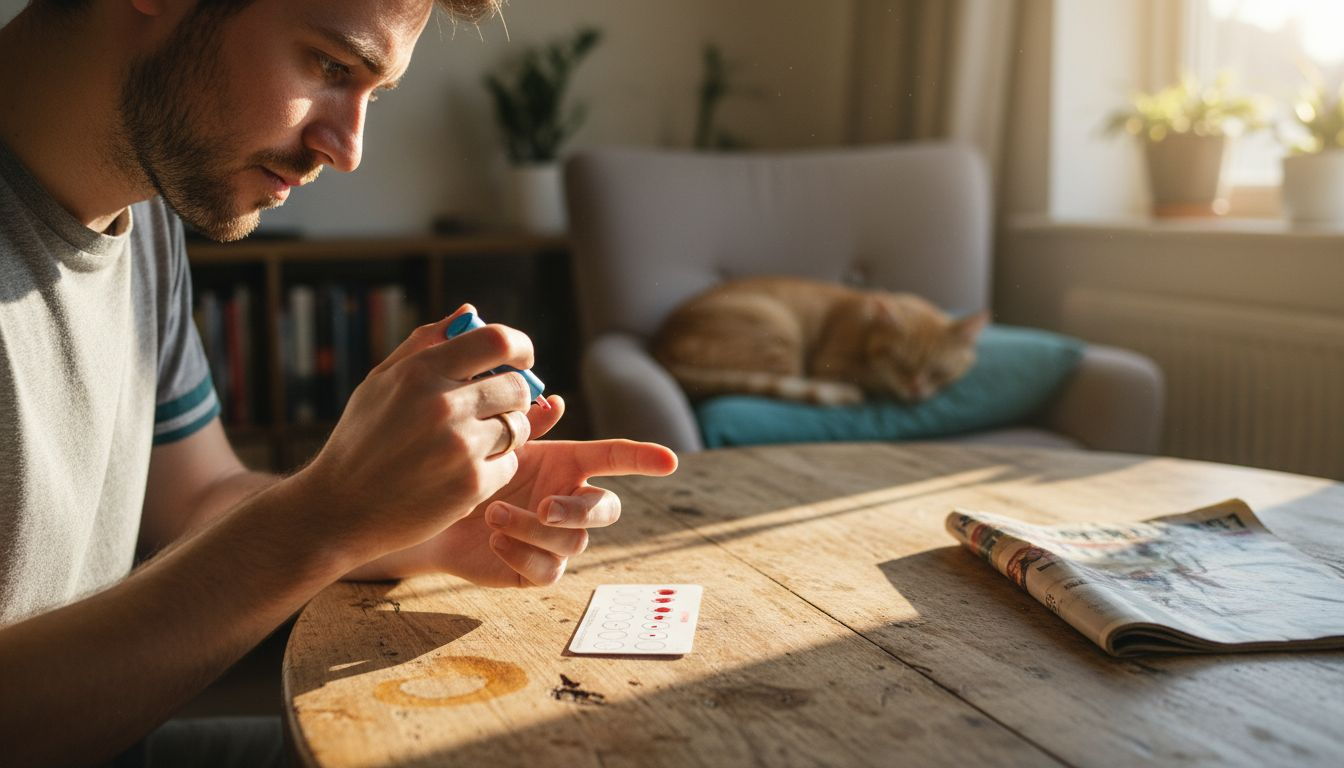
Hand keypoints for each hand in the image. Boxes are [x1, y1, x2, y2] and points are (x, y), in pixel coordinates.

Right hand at [294, 306, 538, 566]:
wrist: (338, 510)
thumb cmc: (360, 441)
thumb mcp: (379, 383)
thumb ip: (424, 344)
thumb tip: (469, 312)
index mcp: (420, 372)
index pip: (496, 340)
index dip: (520, 346)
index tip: (523, 359)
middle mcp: (443, 405)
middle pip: (518, 386)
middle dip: (513, 396)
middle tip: (495, 409)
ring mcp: (460, 447)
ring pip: (518, 427)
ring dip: (505, 434)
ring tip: (472, 444)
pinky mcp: (471, 485)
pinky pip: (510, 464)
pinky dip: (494, 468)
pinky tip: (462, 473)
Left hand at [349, 394, 677, 585]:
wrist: (427, 513)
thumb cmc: (463, 468)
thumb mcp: (491, 442)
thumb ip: (523, 425)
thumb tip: (555, 402)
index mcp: (567, 465)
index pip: (615, 459)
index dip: (643, 458)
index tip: (669, 460)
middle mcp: (569, 502)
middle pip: (607, 509)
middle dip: (583, 510)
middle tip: (546, 507)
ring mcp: (556, 539)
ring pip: (575, 542)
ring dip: (536, 529)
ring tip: (493, 514)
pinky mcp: (536, 570)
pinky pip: (549, 569)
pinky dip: (523, 554)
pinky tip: (495, 539)